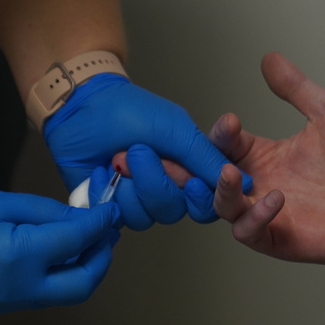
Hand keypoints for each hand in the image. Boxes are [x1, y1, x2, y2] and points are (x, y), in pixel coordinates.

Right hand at [0, 186, 120, 312]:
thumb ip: (43, 212)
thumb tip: (78, 218)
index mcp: (19, 258)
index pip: (77, 242)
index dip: (100, 224)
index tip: (111, 210)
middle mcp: (20, 289)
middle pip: (82, 284)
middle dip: (101, 258)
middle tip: (106, 234)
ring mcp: (10, 303)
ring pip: (64, 294)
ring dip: (83, 270)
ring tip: (86, 242)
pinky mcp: (1, 306)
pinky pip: (42, 295)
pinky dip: (59, 276)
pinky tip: (57, 254)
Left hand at [44, 74, 236, 228]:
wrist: (80, 107)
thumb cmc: (127, 110)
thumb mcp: (176, 129)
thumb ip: (207, 158)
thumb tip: (244, 184)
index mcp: (187, 169)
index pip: (207, 202)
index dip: (199, 197)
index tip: (189, 181)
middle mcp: (165, 187)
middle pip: (174, 211)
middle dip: (154, 181)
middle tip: (138, 152)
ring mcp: (136, 198)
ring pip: (144, 217)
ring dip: (128, 186)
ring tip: (116, 158)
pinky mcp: (110, 205)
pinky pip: (115, 217)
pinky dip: (105, 191)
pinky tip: (100, 171)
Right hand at [211, 53, 324, 263]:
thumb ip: (296, 89)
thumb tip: (270, 59)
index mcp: (265, 156)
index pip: (224, 145)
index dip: (219, 134)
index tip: (231, 123)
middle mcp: (260, 183)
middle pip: (210, 179)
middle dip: (193, 168)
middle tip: (190, 157)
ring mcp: (268, 212)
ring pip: (223, 207)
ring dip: (220, 192)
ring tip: (229, 174)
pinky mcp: (280, 238)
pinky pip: (250, 232)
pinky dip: (253, 218)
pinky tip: (273, 198)